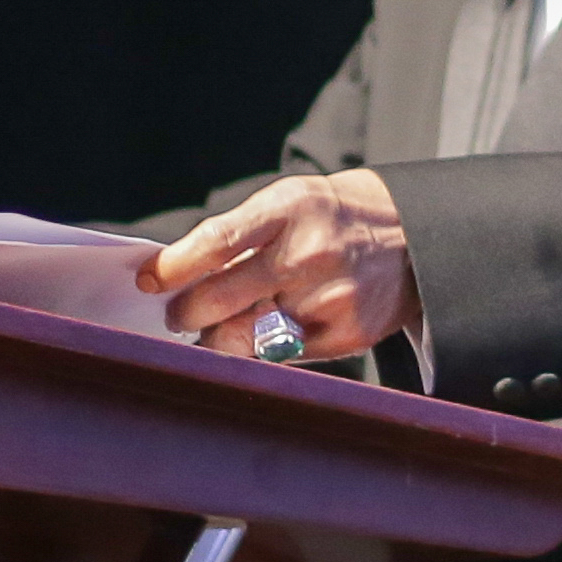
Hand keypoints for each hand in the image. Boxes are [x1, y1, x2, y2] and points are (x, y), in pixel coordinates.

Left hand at [146, 170, 413, 361]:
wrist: (412, 236)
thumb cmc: (330, 219)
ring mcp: (330, 297)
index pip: (216, 242)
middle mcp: (310, 253)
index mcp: (289, 209)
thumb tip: (176, 280)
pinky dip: (259, 350)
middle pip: (220, 300)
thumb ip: (238, 238)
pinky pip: (280, 356)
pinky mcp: (346, 334)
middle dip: (185, 313)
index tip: (149, 280)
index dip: (174, 266)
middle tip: (178, 315)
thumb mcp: (289, 204)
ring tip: (214, 329)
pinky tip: (262, 334)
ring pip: (245, 337)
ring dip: (218, 338)